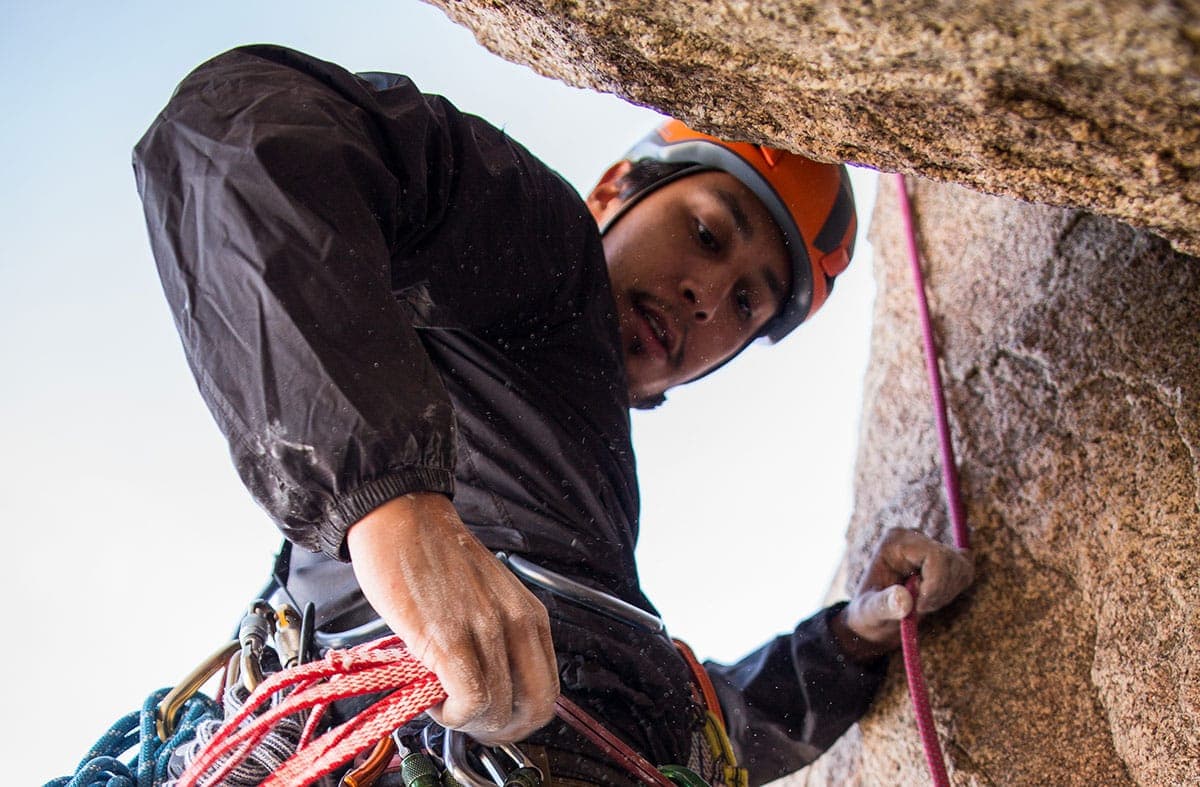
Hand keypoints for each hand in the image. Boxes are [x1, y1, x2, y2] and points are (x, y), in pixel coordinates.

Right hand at [346, 493, 557, 742]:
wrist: (403, 520)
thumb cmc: (436, 555)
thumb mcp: (489, 596)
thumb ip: (499, 636)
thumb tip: (493, 685)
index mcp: (530, 615)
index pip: (548, 690)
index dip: (521, 717)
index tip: (494, 718)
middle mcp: (517, 623)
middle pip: (535, 708)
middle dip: (504, 729)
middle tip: (473, 723)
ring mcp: (486, 631)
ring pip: (500, 709)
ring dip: (470, 721)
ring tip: (444, 703)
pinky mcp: (451, 639)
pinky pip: (471, 700)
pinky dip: (453, 714)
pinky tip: (433, 698)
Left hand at [832, 527, 973, 660]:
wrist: (874, 618)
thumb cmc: (869, 613)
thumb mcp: (870, 613)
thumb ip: (884, 605)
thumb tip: (904, 599)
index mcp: (895, 542)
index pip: (935, 554)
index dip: (935, 584)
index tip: (919, 606)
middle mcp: (914, 537)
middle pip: (951, 561)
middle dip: (940, 591)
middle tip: (919, 608)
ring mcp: (929, 545)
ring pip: (961, 567)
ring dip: (946, 593)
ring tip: (922, 604)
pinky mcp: (942, 558)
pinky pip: (965, 570)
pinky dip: (955, 589)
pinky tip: (934, 597)